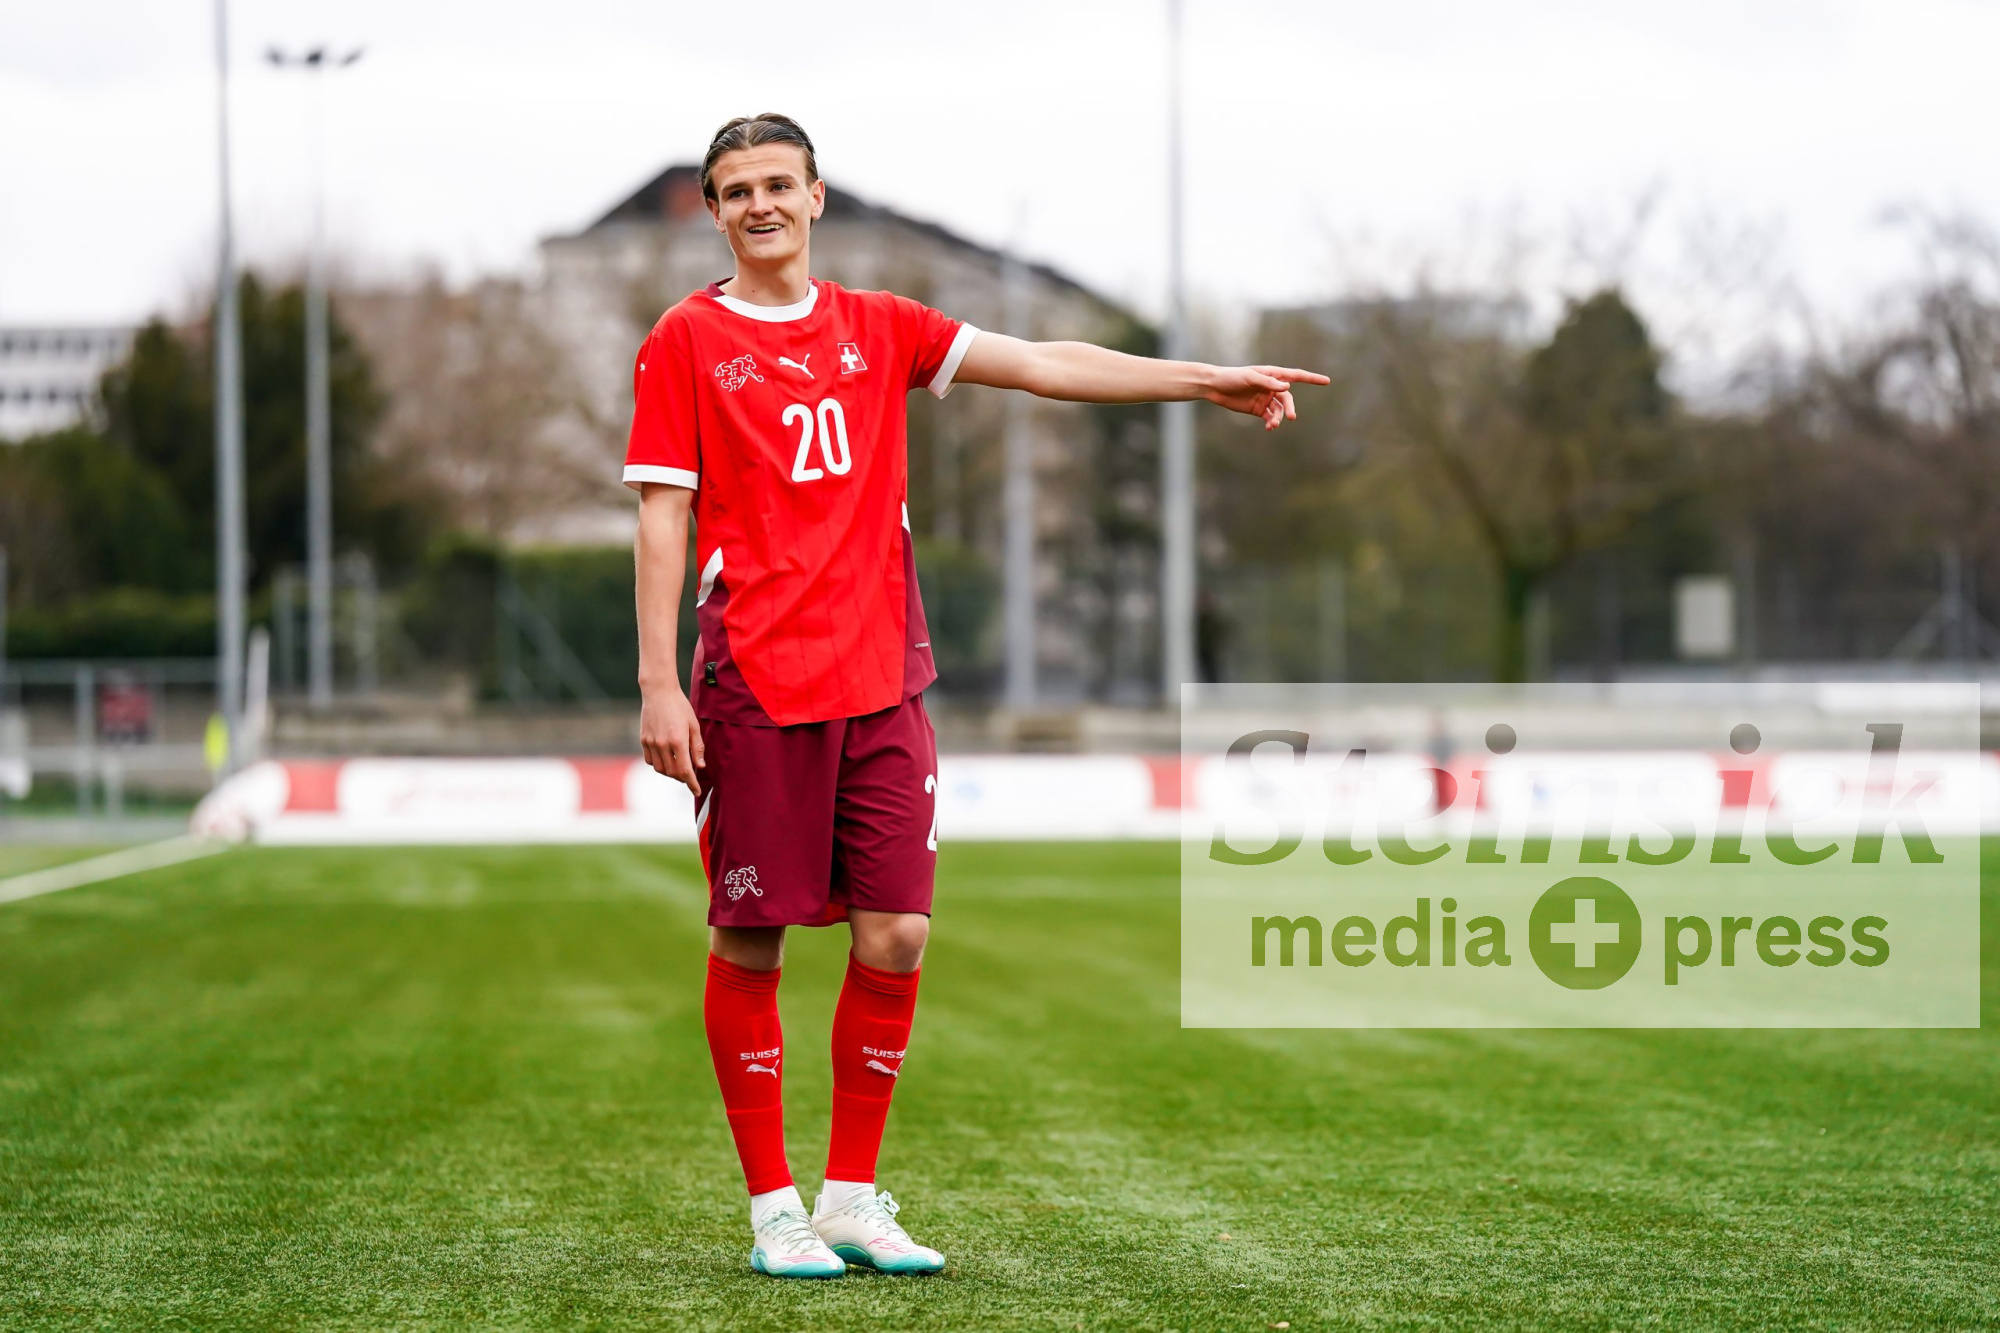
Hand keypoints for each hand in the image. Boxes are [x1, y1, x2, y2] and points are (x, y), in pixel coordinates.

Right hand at [640, 687, 704, 796]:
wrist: (659, 692)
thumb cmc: (680, 707)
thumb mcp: (694, 725)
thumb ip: (697, 747)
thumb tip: (700, 766)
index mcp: (678, 741)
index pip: (685, 770)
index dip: (692, 783)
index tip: (696, 791)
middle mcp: (663, 744)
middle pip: (672, 772)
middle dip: (682, 778)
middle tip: (689, 776)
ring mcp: (651, 743)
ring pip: (660, 769)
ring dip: (670, 772)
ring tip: (678, 767)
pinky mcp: (644, 740)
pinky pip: (650, 760)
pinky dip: (659, 764)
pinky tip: (666, 759)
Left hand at [1202, 365, 1329, 430]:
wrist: (1215, 387)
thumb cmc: (1232, 377)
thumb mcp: (1250, 378)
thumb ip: (1267, 383)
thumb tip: (1287, 387)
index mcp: (1272, 374)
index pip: (1296, 376)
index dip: (1312, 378)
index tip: (1326, 381)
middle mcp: (1271, 386)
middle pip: (1287, 398)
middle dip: (1290, 408)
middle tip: (1291, 417)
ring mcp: (1265, 398)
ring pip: (1279, 410)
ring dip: (1279, 418)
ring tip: (1274, 425)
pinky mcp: (1258, 409)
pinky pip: (1270, 417)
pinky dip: (1272, 422)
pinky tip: (1270, 427)